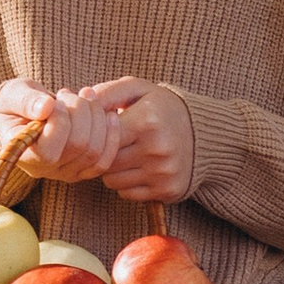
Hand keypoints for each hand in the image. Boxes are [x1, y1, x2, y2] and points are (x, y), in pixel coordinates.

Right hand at [0, 79, 128, 181]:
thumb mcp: (14, 94)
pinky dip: (112, 133)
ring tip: (85, 96)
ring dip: (96, 117)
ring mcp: (66, 173)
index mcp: (22, 155)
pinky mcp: (84, 169)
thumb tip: (46, 108)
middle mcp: (44, 171)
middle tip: (69, 93)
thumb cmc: (17, 102)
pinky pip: (105, 159)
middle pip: (78, 147)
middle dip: (80, 111)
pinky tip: (109, 113)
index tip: (56, 100)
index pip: (48, 151)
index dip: (59, 121)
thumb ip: (26, 101)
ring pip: (95, 152)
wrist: (28, 113)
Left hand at [71, 78, 195, 203]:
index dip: (97, 134)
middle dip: (103, 153)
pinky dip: (126, 183)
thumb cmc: (162, 108)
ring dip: (112, 170)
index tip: (104, 128)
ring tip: (126, 154)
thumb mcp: (138, 90)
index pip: (100, 137)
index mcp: (147, 121)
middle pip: (104, 161)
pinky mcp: (166, 190)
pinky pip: (127, 193)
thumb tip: (79, 99)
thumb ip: (107, 92)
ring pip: (112, 181)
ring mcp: (163, 173)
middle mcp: (157, 149)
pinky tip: (137, 168)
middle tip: (113, 142)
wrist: (204, 134)